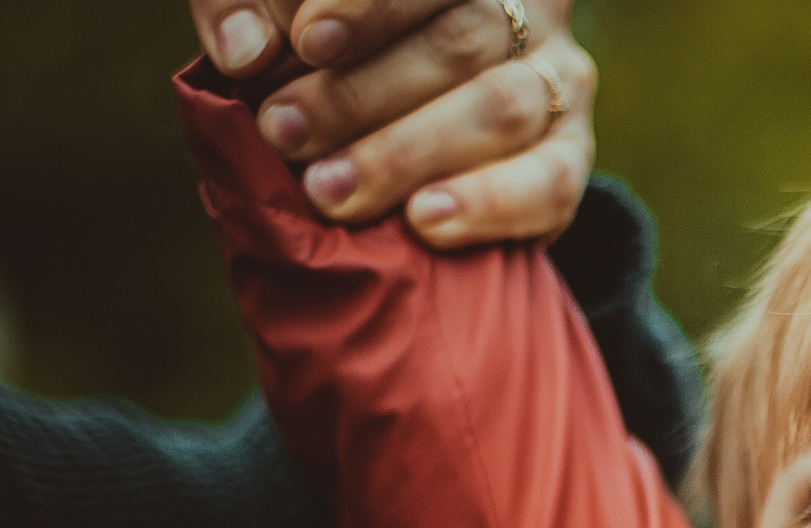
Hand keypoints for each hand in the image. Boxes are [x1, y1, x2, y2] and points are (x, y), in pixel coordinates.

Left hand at [187, 0, 596, 247]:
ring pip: (500, 108)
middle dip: (363, 93)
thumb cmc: (330, 43)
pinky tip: (425, 222)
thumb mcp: (285, 10)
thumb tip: (239, 52)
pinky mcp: (571, 154)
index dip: (369, 7)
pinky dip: (487, 203)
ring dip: (406, 154)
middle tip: (285, 133)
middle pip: (460, 39)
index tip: (307, 41)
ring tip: (330, 191)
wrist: (409, 119)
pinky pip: (553, 182)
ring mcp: (560, 78)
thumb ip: (243, 4)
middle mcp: (530, 4)